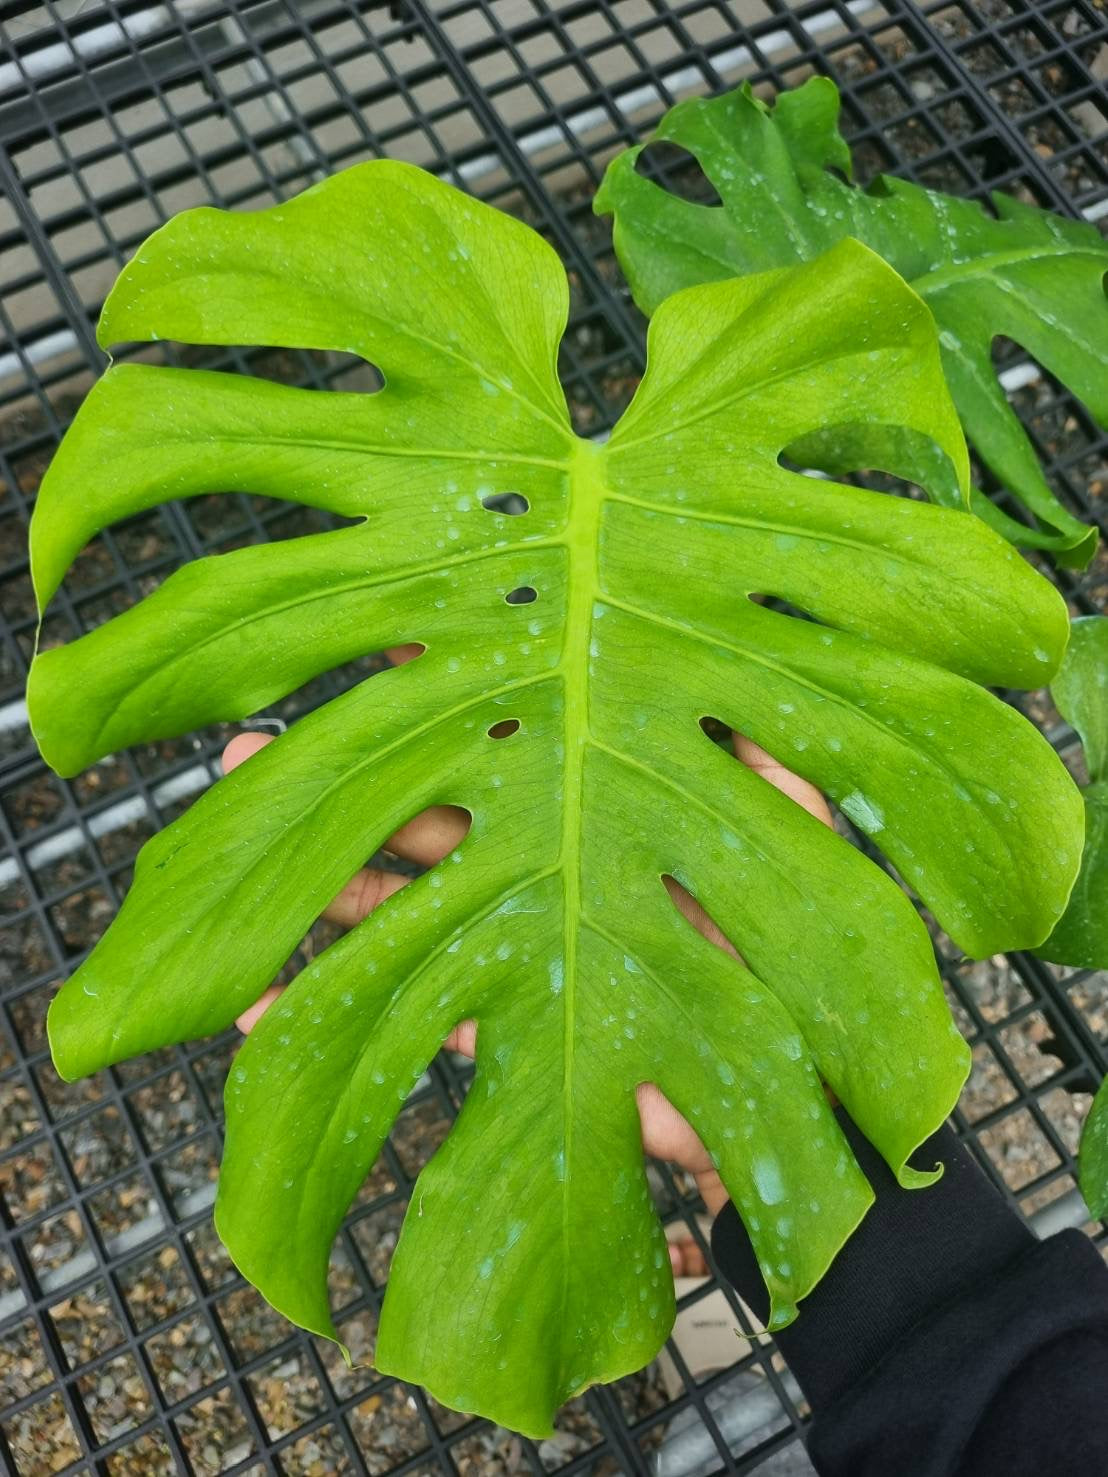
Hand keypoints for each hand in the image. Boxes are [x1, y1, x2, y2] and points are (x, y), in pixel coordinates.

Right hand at [224, 678, 830, 1232]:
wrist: (820, 1081)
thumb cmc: (814, 929)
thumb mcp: (801, 803)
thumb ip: (756, 717)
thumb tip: (723, 606)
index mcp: (611, 788)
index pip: (511, 718)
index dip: (443, 680)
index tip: (376, 636)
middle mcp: (554, 855)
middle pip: (434, 806)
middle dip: (345, 773)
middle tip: (245, 740)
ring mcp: (524, 942)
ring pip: (403, 898)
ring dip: (319, 874)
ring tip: (238, 841)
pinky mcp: (512, 1028)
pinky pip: (409, 1014)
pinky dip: (332, 1014)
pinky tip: (260, 1003)